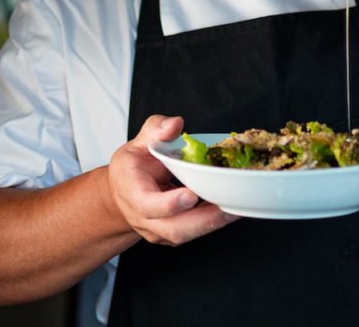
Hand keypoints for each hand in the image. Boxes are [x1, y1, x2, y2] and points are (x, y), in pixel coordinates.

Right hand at [106, 114, 237, 245]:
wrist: (122, 195)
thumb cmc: (130, 169)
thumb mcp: (137, 143)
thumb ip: (155, 130)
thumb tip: (175, 123)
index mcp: (132, 192)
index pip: (148, 204)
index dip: (169, 204)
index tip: (191, 195)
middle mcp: (144, 218)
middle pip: (173, 229)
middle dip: (204, 220)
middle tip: (228, 207)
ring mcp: (158, 231)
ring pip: (185, 235)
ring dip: (213, 224)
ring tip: (236, 209)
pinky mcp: (172, 236)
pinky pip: (193, 234)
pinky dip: (212, 224)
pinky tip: (230, 210)